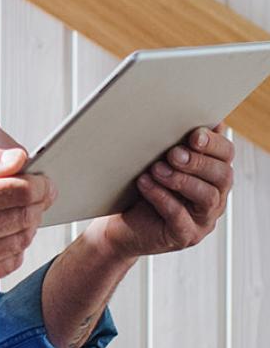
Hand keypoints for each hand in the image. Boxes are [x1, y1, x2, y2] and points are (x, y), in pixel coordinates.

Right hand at [0, 147, 54, 288]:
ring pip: (24, 239)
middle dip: (38, 203)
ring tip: (20, 211)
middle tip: (36, 195)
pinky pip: (13, 260)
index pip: (23, 192)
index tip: (44, 181)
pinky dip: (17, 245)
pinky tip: (6, 232)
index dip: (41, 185)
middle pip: (28, 216)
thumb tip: (20, 159)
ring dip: (29, 223)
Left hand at [84, 124, 233, 260]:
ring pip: (207, 197)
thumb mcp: (157, 160)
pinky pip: (180, 217)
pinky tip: (145, 184)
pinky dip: (162, 197)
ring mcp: (202, 219)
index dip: (214, 144)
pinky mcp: (185, 236)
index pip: (226, 155)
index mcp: (212, 174)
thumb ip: (174, 142)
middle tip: (173, 153)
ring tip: (156, 169)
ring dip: (181, 179)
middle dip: (198, 161)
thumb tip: (183, 112)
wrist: (121, 225)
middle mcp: (214, 196)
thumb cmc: (143, 187)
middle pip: (222, 175)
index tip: (193, 135)